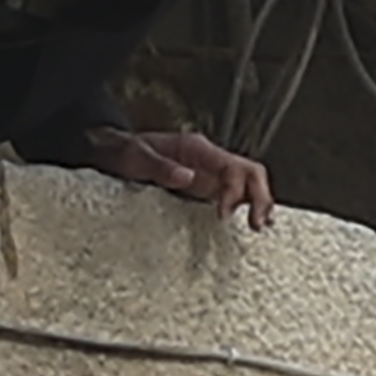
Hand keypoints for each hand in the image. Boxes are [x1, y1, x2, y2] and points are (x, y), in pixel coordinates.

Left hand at [82, 120, 277, 228]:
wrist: (115, 151)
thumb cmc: (125, 151)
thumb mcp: (136, 158)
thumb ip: (161, 167)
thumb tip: (188, 177)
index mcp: (197, 149)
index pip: (231, 167)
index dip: (234, 191)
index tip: (224, 215)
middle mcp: (209, 160)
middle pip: (250, 172)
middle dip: (260, 196)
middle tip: (257, 225)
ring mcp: (209, 174)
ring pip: (248, 183)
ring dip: (259, 202)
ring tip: (259, 227)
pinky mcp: (205, 187)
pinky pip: (235, 194)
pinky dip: (247, 206)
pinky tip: (251, 222)